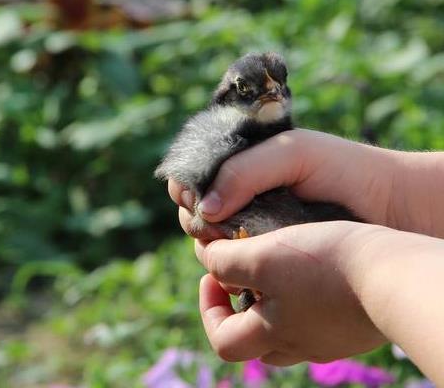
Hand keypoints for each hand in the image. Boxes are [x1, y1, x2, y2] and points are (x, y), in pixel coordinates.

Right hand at [169, 129, 443, 238]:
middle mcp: (241, 198)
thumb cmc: (344, 169)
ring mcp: (252, 229)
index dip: (184, 187)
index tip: (191, 198)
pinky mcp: (267, 258)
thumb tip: (204, 209)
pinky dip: (227, 264)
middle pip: (193, 210)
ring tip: (229, 238)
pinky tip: (236, 261)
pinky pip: (234, 264)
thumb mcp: (292, 154)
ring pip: (208, 241)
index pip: (192, 176)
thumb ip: (243, 171)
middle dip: (194, 216)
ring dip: (209, 241)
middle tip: (213, 222)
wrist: (392, 204)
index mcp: (241, 165)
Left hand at [196, 221, 388, 365]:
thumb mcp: (265, 257)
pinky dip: (301, 297)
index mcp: (273, 335)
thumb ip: (227, 262)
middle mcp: (300, 345)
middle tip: (241, 274)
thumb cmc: (326, 267)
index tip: (213, 275)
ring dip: (269, 301)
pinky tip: (309, 268)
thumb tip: (207, 260)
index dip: (209, 309)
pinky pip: (316, 317)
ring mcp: (329, 338)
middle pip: (253, 340)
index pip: (223, 342)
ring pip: (285, 329)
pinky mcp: (351, 324)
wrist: (396, 275)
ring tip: (274, 266)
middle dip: (237, 307)